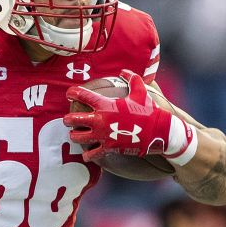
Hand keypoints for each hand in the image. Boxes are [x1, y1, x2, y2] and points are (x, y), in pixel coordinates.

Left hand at [64, 69, 194, 163]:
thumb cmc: (148, 110)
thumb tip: (124, 71)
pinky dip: (88, 155)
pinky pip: (92, 154)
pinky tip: (87, 155)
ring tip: (75, 135)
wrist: (158, 130)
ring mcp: (103, 135)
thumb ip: (131, 79)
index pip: (82, 96)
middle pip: (73, 119)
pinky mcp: (109, 148)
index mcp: (105, 105)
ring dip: (75, 136)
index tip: (69, 94)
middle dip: (68, 119)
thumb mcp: (140, 91)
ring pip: (78, 137)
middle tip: (68, 120)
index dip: (72, 93)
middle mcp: (100, 120)